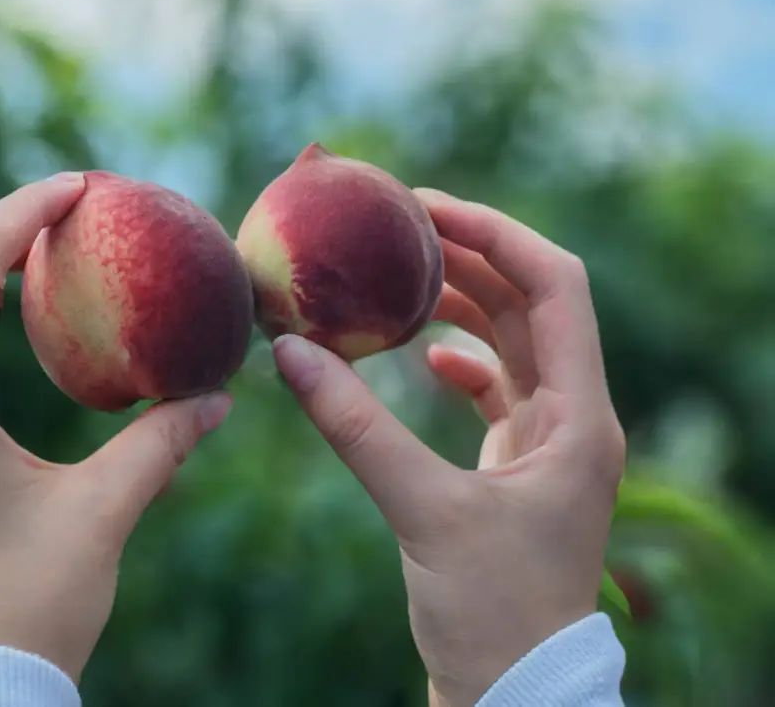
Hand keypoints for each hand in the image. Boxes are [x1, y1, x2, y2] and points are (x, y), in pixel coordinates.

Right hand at [273, 189, 624, 706]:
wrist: (513, 692)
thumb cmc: (490, 614)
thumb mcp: (422, 511)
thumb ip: (355, 427)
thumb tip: (289, 353)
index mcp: (579, 417)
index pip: (556, 286)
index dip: (497, 233)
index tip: (426, 209)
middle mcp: (574, 419)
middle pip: (530, 304)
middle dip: (470, 258)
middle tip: (399, 229)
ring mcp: (546, 444)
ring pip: (511, 346)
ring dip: (463, 305)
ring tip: (401, 277)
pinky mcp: (515, 470)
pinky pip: (495, 391)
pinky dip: (460, 363)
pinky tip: (422, 359)